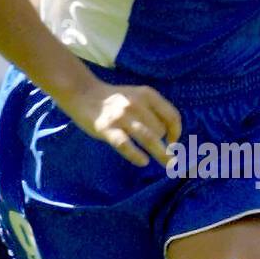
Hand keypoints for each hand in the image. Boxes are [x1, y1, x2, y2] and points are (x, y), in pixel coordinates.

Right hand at [64, 80, 181, 167]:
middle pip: (160, 130)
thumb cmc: (115, 100)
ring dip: (161, 154)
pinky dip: (136, 155)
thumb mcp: (138, 95)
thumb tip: (171, 135)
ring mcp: (121, 116)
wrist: (83, 93)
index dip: (176, 132)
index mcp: (147, 94)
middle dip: (162, 143)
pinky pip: (125, 145)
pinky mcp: (107, 128)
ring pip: (148, 138)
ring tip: (167, 165)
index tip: (172, 142)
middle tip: (158, 150)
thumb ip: (153, 110)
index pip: (172, 116)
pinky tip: (143, 161)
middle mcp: (136, 104)